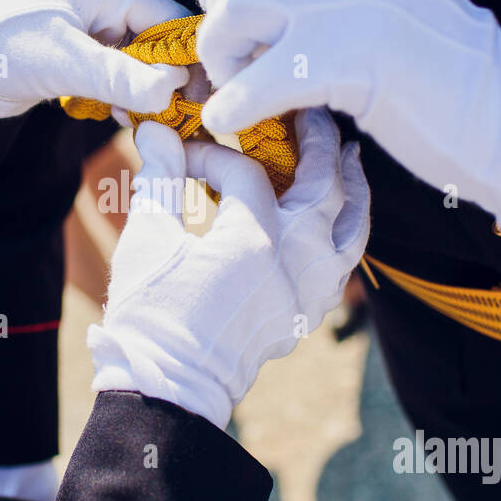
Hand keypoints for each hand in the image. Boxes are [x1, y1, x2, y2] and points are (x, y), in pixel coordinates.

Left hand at [0, 0, 190, 118]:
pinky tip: (126, 120)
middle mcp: (107, 6)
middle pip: (162, 42)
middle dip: (174, 80)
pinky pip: (123, 77)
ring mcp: (96, 32)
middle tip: (188, 118)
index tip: (208, 95)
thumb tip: (170, 92)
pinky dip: (129, 99)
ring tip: (158, 124)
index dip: (192, 56)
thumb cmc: (0, 49)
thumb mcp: (62, 62)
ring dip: (151, 94)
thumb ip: (117, 77)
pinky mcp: (85, 57)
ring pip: (144, 63)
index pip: (170, 17)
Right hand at [88, 108, 370, 428]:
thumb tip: (155, 127)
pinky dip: (347, 231)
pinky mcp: (308, 314)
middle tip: (308, 111)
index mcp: (254, 241)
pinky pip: (345, 264)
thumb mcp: (148, 240)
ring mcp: (309, 293)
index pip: (246, 173)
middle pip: (324, 185)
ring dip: (352, 186)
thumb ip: (159, 178)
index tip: (186, 152)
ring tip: (348, 156)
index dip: (215, 154)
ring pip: (352, 227)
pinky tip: (338, 216)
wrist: (167, 389)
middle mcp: (296, 263)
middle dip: (316, 143)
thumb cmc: (150, 317)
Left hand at [195, 0, 500, 238]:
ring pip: (236, 11)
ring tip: (239, 88)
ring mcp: (351, 6)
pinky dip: (231, 105)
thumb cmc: (453, 77)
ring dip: (221, 55)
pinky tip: (235, 121)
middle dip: (217, 8)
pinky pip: (255, 81)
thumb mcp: (399, 0)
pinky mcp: (348, 63)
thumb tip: (272, 9)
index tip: (230, 10)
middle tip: (230, 55)